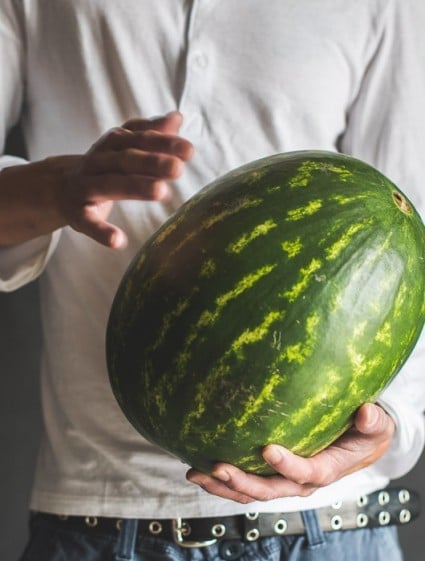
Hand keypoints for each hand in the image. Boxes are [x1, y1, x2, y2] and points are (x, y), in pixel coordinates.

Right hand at [56, 111, 192, 247]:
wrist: (60, 188)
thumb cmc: (103, 167)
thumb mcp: (124, 148)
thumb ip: (149, 133)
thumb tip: (177, 117)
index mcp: (112, 145)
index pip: (139, 140)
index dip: (163, 143)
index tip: (188, 150)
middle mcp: (97, 162)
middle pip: (125, 160)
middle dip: (152, 163)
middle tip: (178, 169)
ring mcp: (85, 188)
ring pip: (110, 185)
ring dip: (135, 187)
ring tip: (161, 192)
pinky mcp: (78, 214)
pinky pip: (89, 222)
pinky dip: (102, 232)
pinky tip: (118, 241)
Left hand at [186, 403, 394, 502]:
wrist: (358, 442)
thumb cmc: (366, 432)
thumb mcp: (376, 426)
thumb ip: (373, 421)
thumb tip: (367, 412)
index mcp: (326, 469)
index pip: (306, 472)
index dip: (288, 465)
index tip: (267, 449)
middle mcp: (301, 480)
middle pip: (270, 489)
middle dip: (242, 482)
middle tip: (217, 467)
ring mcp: (284, 479)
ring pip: (252, 490)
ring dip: (223, 485)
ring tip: (196, 473)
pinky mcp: (272, 472)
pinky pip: (247, 480)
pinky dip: (224, 478)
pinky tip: (200, 465)